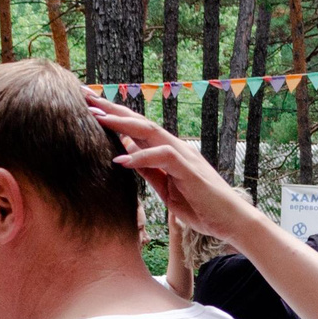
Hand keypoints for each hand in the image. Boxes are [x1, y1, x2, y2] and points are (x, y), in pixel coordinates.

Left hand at [93, 93, 273, 243]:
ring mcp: (184, 156)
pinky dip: (141, 157)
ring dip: (122, 124)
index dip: (113, 117)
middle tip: (85, 96)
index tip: (89, 108)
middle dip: (112, 109)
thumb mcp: (165, 189)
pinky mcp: (189, 169)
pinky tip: (121, 160)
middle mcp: (175, 148)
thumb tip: (127, 153)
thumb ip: (148, 170)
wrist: (232, 222)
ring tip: (96, 118)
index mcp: (168, 152)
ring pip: (150, 131)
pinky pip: (163, 156)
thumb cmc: (202, 208)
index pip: (137, 129)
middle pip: (140, 122)